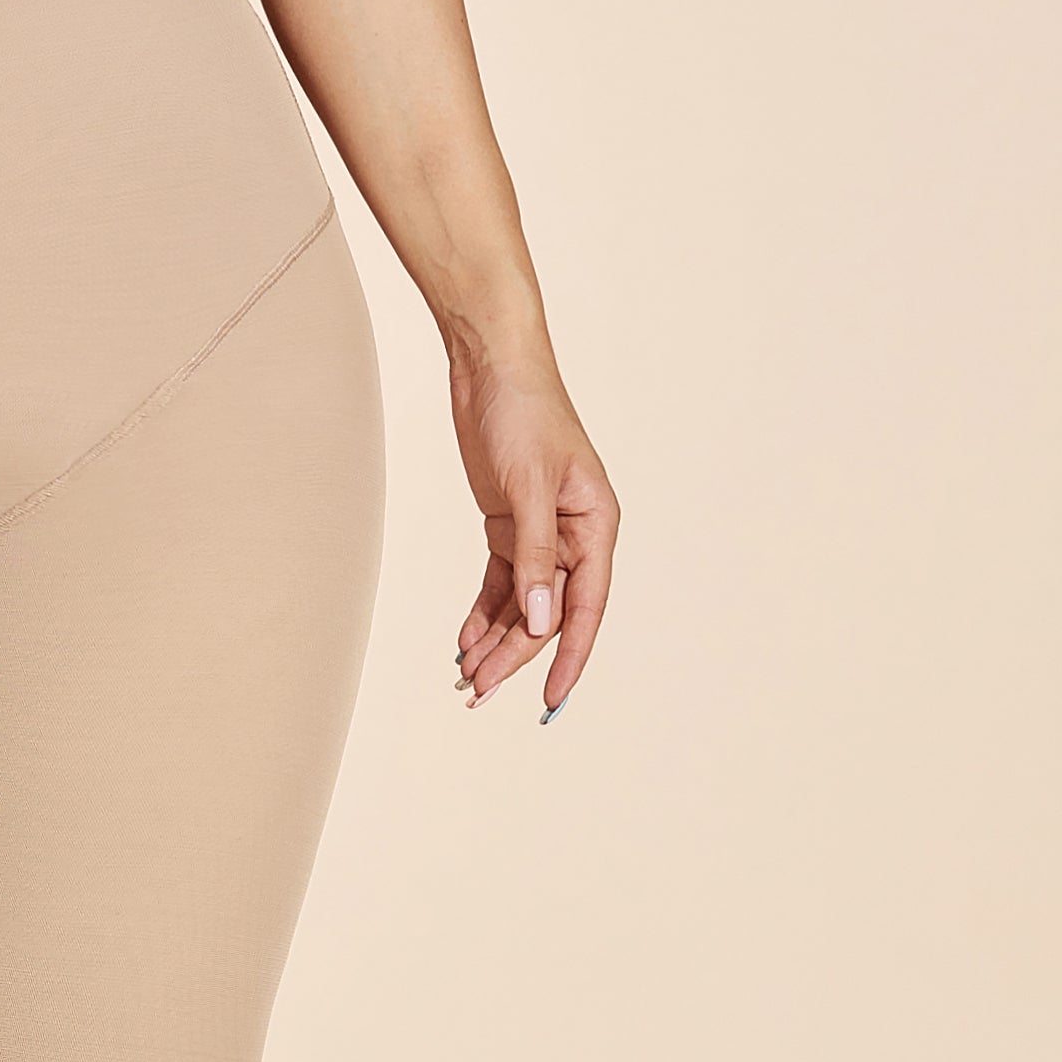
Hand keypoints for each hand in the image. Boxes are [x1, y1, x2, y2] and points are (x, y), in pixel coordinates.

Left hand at [448, 346, 617, 719]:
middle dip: (514, 654)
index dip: (569, 656)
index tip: (549, 697)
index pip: (586, 608)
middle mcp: (575, 535)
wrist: (490, 364)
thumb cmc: (524, 412)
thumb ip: (536, 557)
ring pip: (521, 601)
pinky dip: (483, 610)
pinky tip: (465, 639)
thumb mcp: (529, 488)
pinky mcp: (509, 522)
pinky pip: (500, 579)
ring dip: (495, 638)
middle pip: (547, 611)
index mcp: (596, 526)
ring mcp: (541, 530)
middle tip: (479, 692)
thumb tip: (540, 620)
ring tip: (466, 677)